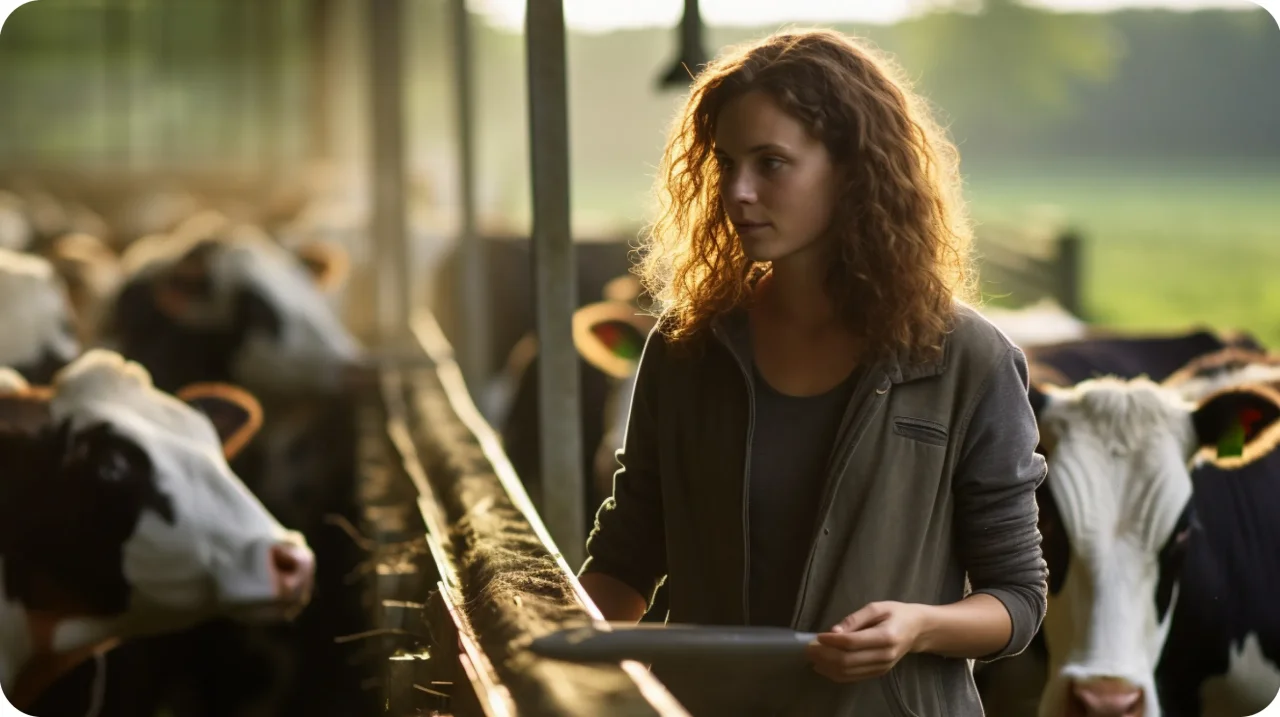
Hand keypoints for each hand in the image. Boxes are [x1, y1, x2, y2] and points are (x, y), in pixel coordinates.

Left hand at [804, 601, 928, 683]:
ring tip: (812, 657)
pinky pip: (853, 678)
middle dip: (824, 656)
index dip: (832, 641)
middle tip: (809, 649)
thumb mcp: (876, 607)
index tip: (817, 636)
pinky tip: (823, 666)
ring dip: (826, 667)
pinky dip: (835, 674)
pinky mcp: (878, 673)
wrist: (917, 629)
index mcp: (886, 636)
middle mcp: (884, 655)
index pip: (852, 643)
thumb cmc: (896, 613)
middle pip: (848, 661)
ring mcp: (882, 667)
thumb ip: (854, 619)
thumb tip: (833, 632)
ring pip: (848, 672)